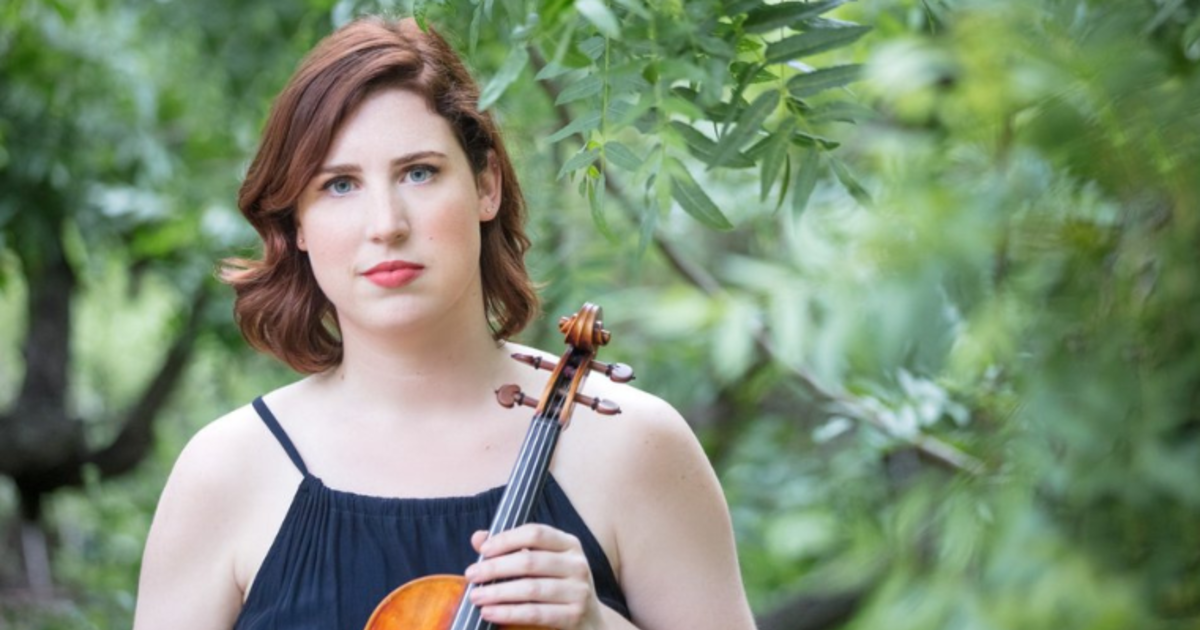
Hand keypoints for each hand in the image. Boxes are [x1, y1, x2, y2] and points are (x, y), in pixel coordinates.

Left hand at [465, 524, 604, 628]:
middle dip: (495, 568)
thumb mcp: (541, 564)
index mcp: (569, 544)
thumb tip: (478, 537)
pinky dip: (509, 613)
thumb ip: (511, 549)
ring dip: (498, 593)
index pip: (536, 533)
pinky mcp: (574, 615)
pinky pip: (535, 613)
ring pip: (531, 588)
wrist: (590, 621)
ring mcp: (579, 591)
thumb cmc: (558, 587)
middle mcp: (577, 564)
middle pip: (529, 561)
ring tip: (476, 596)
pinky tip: (490, 613)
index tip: (483, 550)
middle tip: (471, 575)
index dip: (507, 539)